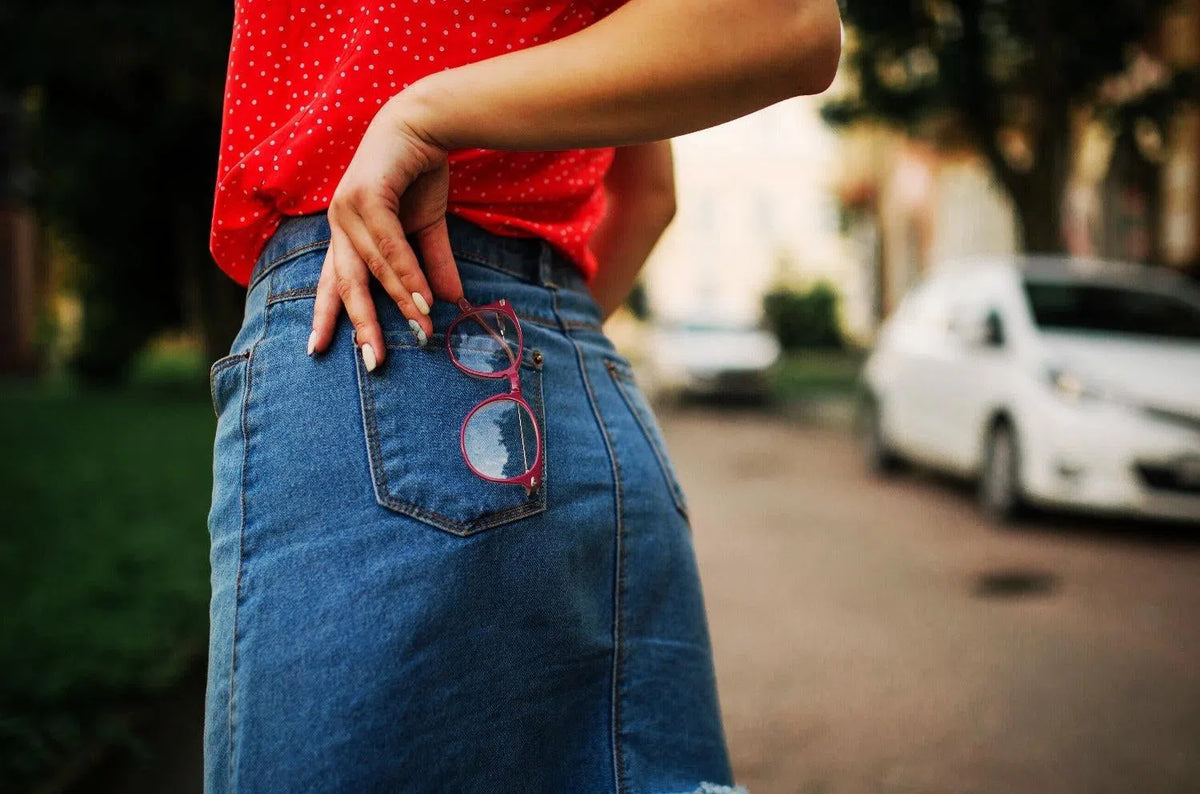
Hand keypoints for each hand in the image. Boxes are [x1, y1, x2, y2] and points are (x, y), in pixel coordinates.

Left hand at [308, 99, 464, 369]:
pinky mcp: (366, 196)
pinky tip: (423, 300)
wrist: (426, 122)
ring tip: (421, 333)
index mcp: (347, 232)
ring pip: (372, 269)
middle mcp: (339, 222)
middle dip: (360, 324)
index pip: (333, 280)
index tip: (317, 349)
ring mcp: (348, 208)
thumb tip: (452, 302)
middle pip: (345, 283)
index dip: (326, 314)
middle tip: (373, 361)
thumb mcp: (428, 225)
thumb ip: (433, 264)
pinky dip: (408, 275)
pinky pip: (389, 247)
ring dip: (399, 303)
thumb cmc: (419, 170)